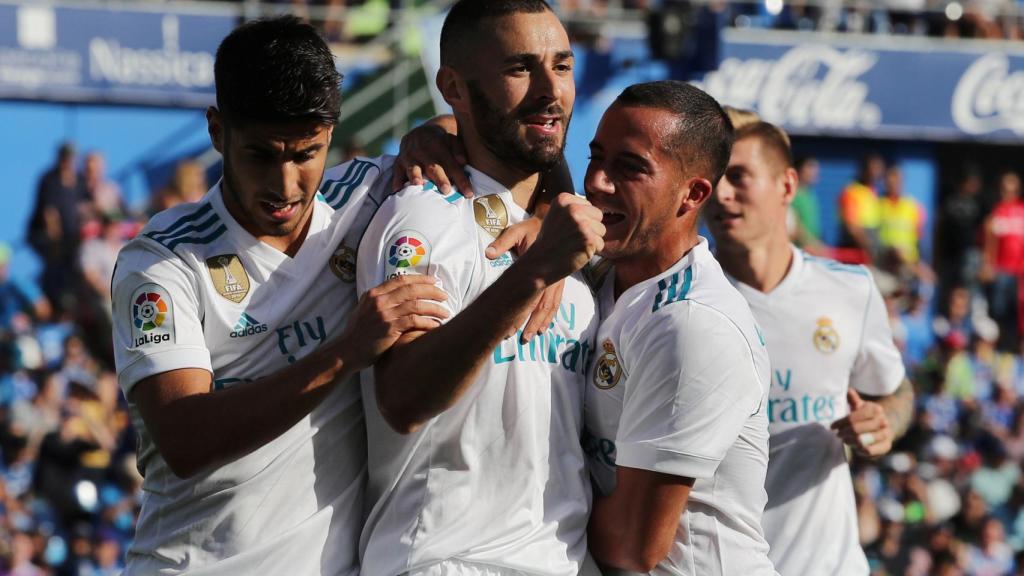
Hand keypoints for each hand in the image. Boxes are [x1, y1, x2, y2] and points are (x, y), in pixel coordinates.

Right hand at [338, 275, 449, 370]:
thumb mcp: (364, 309)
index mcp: (374, 293)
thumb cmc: (357, 333)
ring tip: (446, 312)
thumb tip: (397, 293)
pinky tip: (436, 326)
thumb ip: (380, 300)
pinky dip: (428, 322)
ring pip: (416, 305)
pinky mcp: (389, 328)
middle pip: (412, 289)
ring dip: (434, 307)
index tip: (434, 281)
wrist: (347, 352)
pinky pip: (415, 321)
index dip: (420, 279)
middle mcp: (379, 301)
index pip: (401, 280)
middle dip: (432, 291)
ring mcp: (384, 314)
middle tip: (445, 295)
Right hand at [392, 122, 472, 196]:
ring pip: (412, 168)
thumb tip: (463, 161)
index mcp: (438, 145)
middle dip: (439, 178)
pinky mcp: (398, 162)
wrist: (421, 133)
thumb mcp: (452, 140)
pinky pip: (396, 172)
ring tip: (418, 185)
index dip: (460, 178)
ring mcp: (409, 156)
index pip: (451, 164)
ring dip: (415, 176)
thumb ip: (458, 150)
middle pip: (432, 166)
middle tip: (446, 190)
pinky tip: (397, 190)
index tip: (468, 193)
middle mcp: (422, 150)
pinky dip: (396, 181)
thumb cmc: (442, 142)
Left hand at [487, 218, 563, 343]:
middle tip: (521, 340)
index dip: (520, 313)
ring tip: (531, 337)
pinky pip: (556, 302)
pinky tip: (543, 327)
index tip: (510, 327)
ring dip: (540, 323)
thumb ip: (502, 242)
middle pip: (540, 305)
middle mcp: (550, 277)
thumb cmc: (531, 229)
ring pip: (550, 306)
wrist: (555, 222)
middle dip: (530, 323)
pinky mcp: (559, 281)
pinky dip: (550, 316)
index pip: (529, 295)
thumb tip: (489, 254)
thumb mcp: (516, 231)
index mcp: (539, 267)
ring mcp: (557, 280)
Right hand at [519, 193, 604, 285]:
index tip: (567, 228)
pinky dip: (591, 251)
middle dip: (590, 228)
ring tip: (574, 245)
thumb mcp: (556, 216)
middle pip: (598, 216)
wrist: (540, 263)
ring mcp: (581, 223)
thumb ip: (573, 208)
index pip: (589, 206)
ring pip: (601, 230)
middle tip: (572, 238)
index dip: (582, 220)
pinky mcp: (588, 238)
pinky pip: (601, 244)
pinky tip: (577, 252)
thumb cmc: (550, 241)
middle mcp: (572, 208)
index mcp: (563, 199)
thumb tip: (597, 209)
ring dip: (591, 240)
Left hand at [831, 389, 893, 457]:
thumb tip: (849, 390)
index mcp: (876, 409)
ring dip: (850, 441)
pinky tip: (854, 446)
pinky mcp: (886, 446)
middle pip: (857, 429)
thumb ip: (853, 400)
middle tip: (838, 434)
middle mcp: (883, 421)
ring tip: (844, 439)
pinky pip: (869, 450)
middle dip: (844, 432)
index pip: (855, 416)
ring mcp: (886, 434)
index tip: (833, 426)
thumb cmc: (866, 416)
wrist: (883, 427)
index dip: (842, 422)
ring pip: (862, 440)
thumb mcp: (860, 407)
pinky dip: (859, 449)